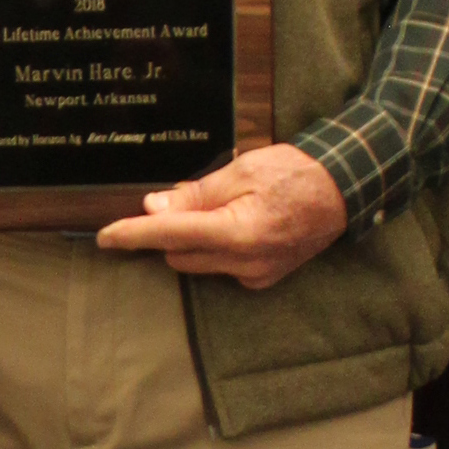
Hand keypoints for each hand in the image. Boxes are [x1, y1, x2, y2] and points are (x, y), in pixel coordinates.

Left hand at [94, 143, 349, 289]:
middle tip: (183, 201)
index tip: (104, 237)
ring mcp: (255, 275)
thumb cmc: (295, 172)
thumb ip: (196, 193)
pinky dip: (216, 249)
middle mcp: (245, 262)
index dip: (133, 235)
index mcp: (238, 232)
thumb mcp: (242, 170)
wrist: (343, 190)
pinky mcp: (262, 279)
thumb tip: (155, 208)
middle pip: (178, 254)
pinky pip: (220, 267)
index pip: (171, 236)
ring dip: (193, 240)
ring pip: (197, 263)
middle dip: (170, 231)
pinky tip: (239, 225)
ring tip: (223, 208)